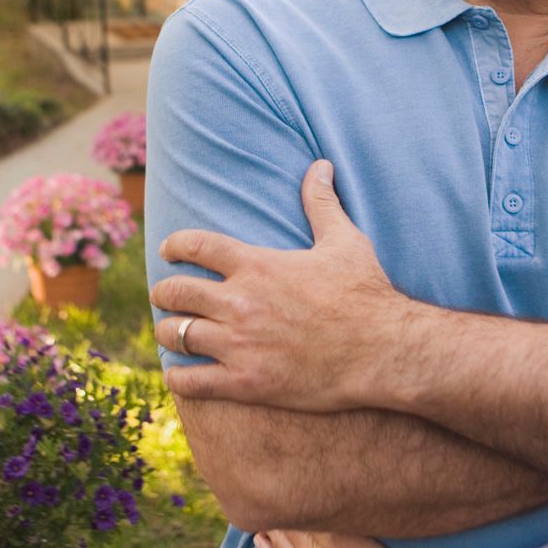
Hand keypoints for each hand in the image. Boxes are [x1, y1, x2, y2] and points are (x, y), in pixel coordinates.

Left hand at [150, 160, 413, 411]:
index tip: (168, 250)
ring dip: (168, 332)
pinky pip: (191, 381)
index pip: (195, 245)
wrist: (384, 351)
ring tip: (171, 332)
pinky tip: (180, 373)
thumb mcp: (345, 241)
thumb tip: (321, 165)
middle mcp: (240, 302)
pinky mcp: (246, 382)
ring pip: (176, 335)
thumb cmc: (365, 294)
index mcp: (257, 264)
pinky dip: (178, 376)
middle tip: (164, 295)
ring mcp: (240, 344)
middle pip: (175, 290)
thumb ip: (322, 202)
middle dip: (165, 292)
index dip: (175, 246)